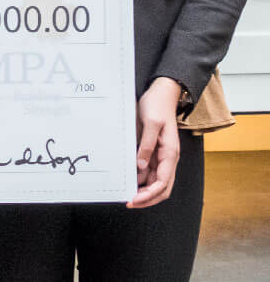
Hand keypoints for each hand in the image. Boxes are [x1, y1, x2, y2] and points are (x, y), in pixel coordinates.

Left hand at [128, 76, 182, 208]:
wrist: (161, 94)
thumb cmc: (157, 106)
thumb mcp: (151, 123)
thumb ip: (147, 145)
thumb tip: (141, 166)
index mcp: (170, 153)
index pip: (163, 182)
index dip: (149, 194)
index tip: (134, 199)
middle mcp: (168, 158)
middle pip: (161, 187)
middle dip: (147, 198)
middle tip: (129, 202)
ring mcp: (162, 156)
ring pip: (155, 181)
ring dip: (143, 190)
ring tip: (125, 192)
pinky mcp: (154, 151)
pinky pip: (149, 170)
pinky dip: (140, 178)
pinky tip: (128, 179)